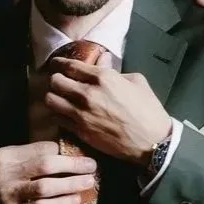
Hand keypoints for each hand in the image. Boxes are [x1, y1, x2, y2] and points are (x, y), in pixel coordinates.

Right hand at [0, 142, 96, 203]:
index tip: (80, 154)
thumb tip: (65, 154)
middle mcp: (6, 172)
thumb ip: (28, 159)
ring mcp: (9, 194)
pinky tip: (74, 200)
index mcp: (6, 155)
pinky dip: (61, 203)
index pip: (40, 148)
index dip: (63, 151)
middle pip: (46, 164)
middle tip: (91, 166)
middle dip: (72, 164)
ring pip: (46, 186)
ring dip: (71, 184)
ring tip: (88, 182)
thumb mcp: (5, 166)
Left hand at [46, 55, 171, 165]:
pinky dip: (58, 114)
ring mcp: (82, 114)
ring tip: (59, 98)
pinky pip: (58, 119)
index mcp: (103, 77)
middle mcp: (88, 94)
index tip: (56, 64)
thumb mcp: (136, 81)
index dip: (59, 63)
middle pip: (56, 81)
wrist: (152, 142)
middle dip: (56, 80)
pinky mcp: (80, 131)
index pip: (70, 66)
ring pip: (51, 100)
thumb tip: (101, 61)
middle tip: (60, 83)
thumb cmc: (148, 110)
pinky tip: (64, 114)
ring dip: (53, 97)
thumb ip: (114, 69)